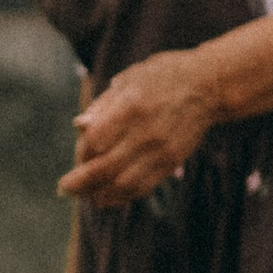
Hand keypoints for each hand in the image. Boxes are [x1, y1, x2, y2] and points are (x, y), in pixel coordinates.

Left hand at [59, 47, 223, 205]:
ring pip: (124, 184)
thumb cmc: (164, 76)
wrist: (208, 85)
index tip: (78, 154)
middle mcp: (146, 132)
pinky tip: (109, 197)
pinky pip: (144, 187)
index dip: (81, 152)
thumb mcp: (130, 78)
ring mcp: (161, 150)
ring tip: (85, 197)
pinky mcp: (172, 162)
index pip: (95, 140)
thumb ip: (103, 104)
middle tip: (64, 189)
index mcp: (131, 106)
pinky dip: (123, 196)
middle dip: (80, 183)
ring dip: (100, 194)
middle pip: (106, 167)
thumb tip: (79, 125)